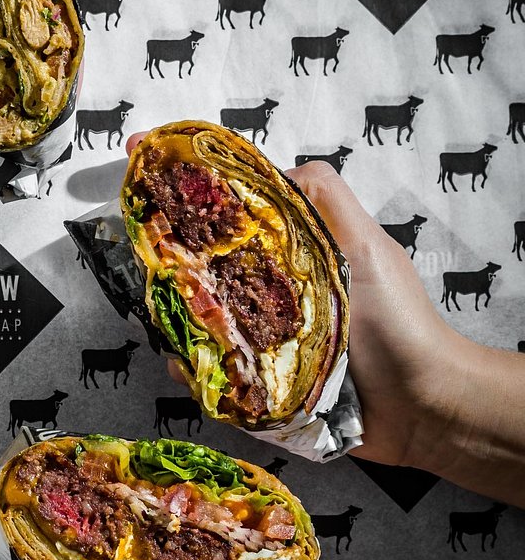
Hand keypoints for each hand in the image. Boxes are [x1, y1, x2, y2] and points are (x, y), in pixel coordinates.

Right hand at [123, 131, 524, 503]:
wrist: (420, 405)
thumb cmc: (399, 322)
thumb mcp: (364, 246)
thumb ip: (326, 200)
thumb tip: (275, 165)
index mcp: (288, 253)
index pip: (229, 214)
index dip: (187, 189)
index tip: (138, 154)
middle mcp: (268, 293)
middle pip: (199, 266)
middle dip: (166, 261)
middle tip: (145, 261)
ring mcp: (258, 341)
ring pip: (195, 320)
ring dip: (176, 319)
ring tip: (169, 320)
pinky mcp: (254, 387)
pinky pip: (209, 373)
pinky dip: (192, 370)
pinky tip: (185, 368)